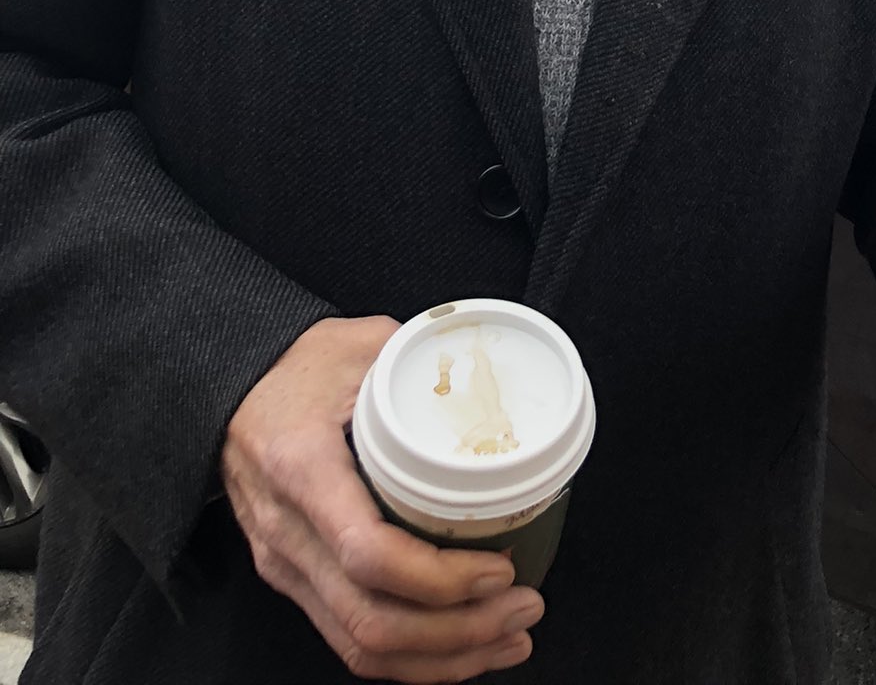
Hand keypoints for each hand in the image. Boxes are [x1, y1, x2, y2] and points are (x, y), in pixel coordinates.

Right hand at [221, 316, 543, 680]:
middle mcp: (289, 533)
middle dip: (459, 631)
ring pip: (361, 645)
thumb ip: (423, 360)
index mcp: (302, 469)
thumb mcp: (358, 344)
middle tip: (525, 607)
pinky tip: (460, 648)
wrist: (228, 390)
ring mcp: (286, 567)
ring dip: (443, 656)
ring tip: (510, 639)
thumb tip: (494, 377)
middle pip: (372, 619)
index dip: (439, 577)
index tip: (498, 567)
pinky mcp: (295, 582)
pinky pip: (349, 640)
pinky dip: (410, 659)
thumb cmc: (297, 366)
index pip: (367, 553)